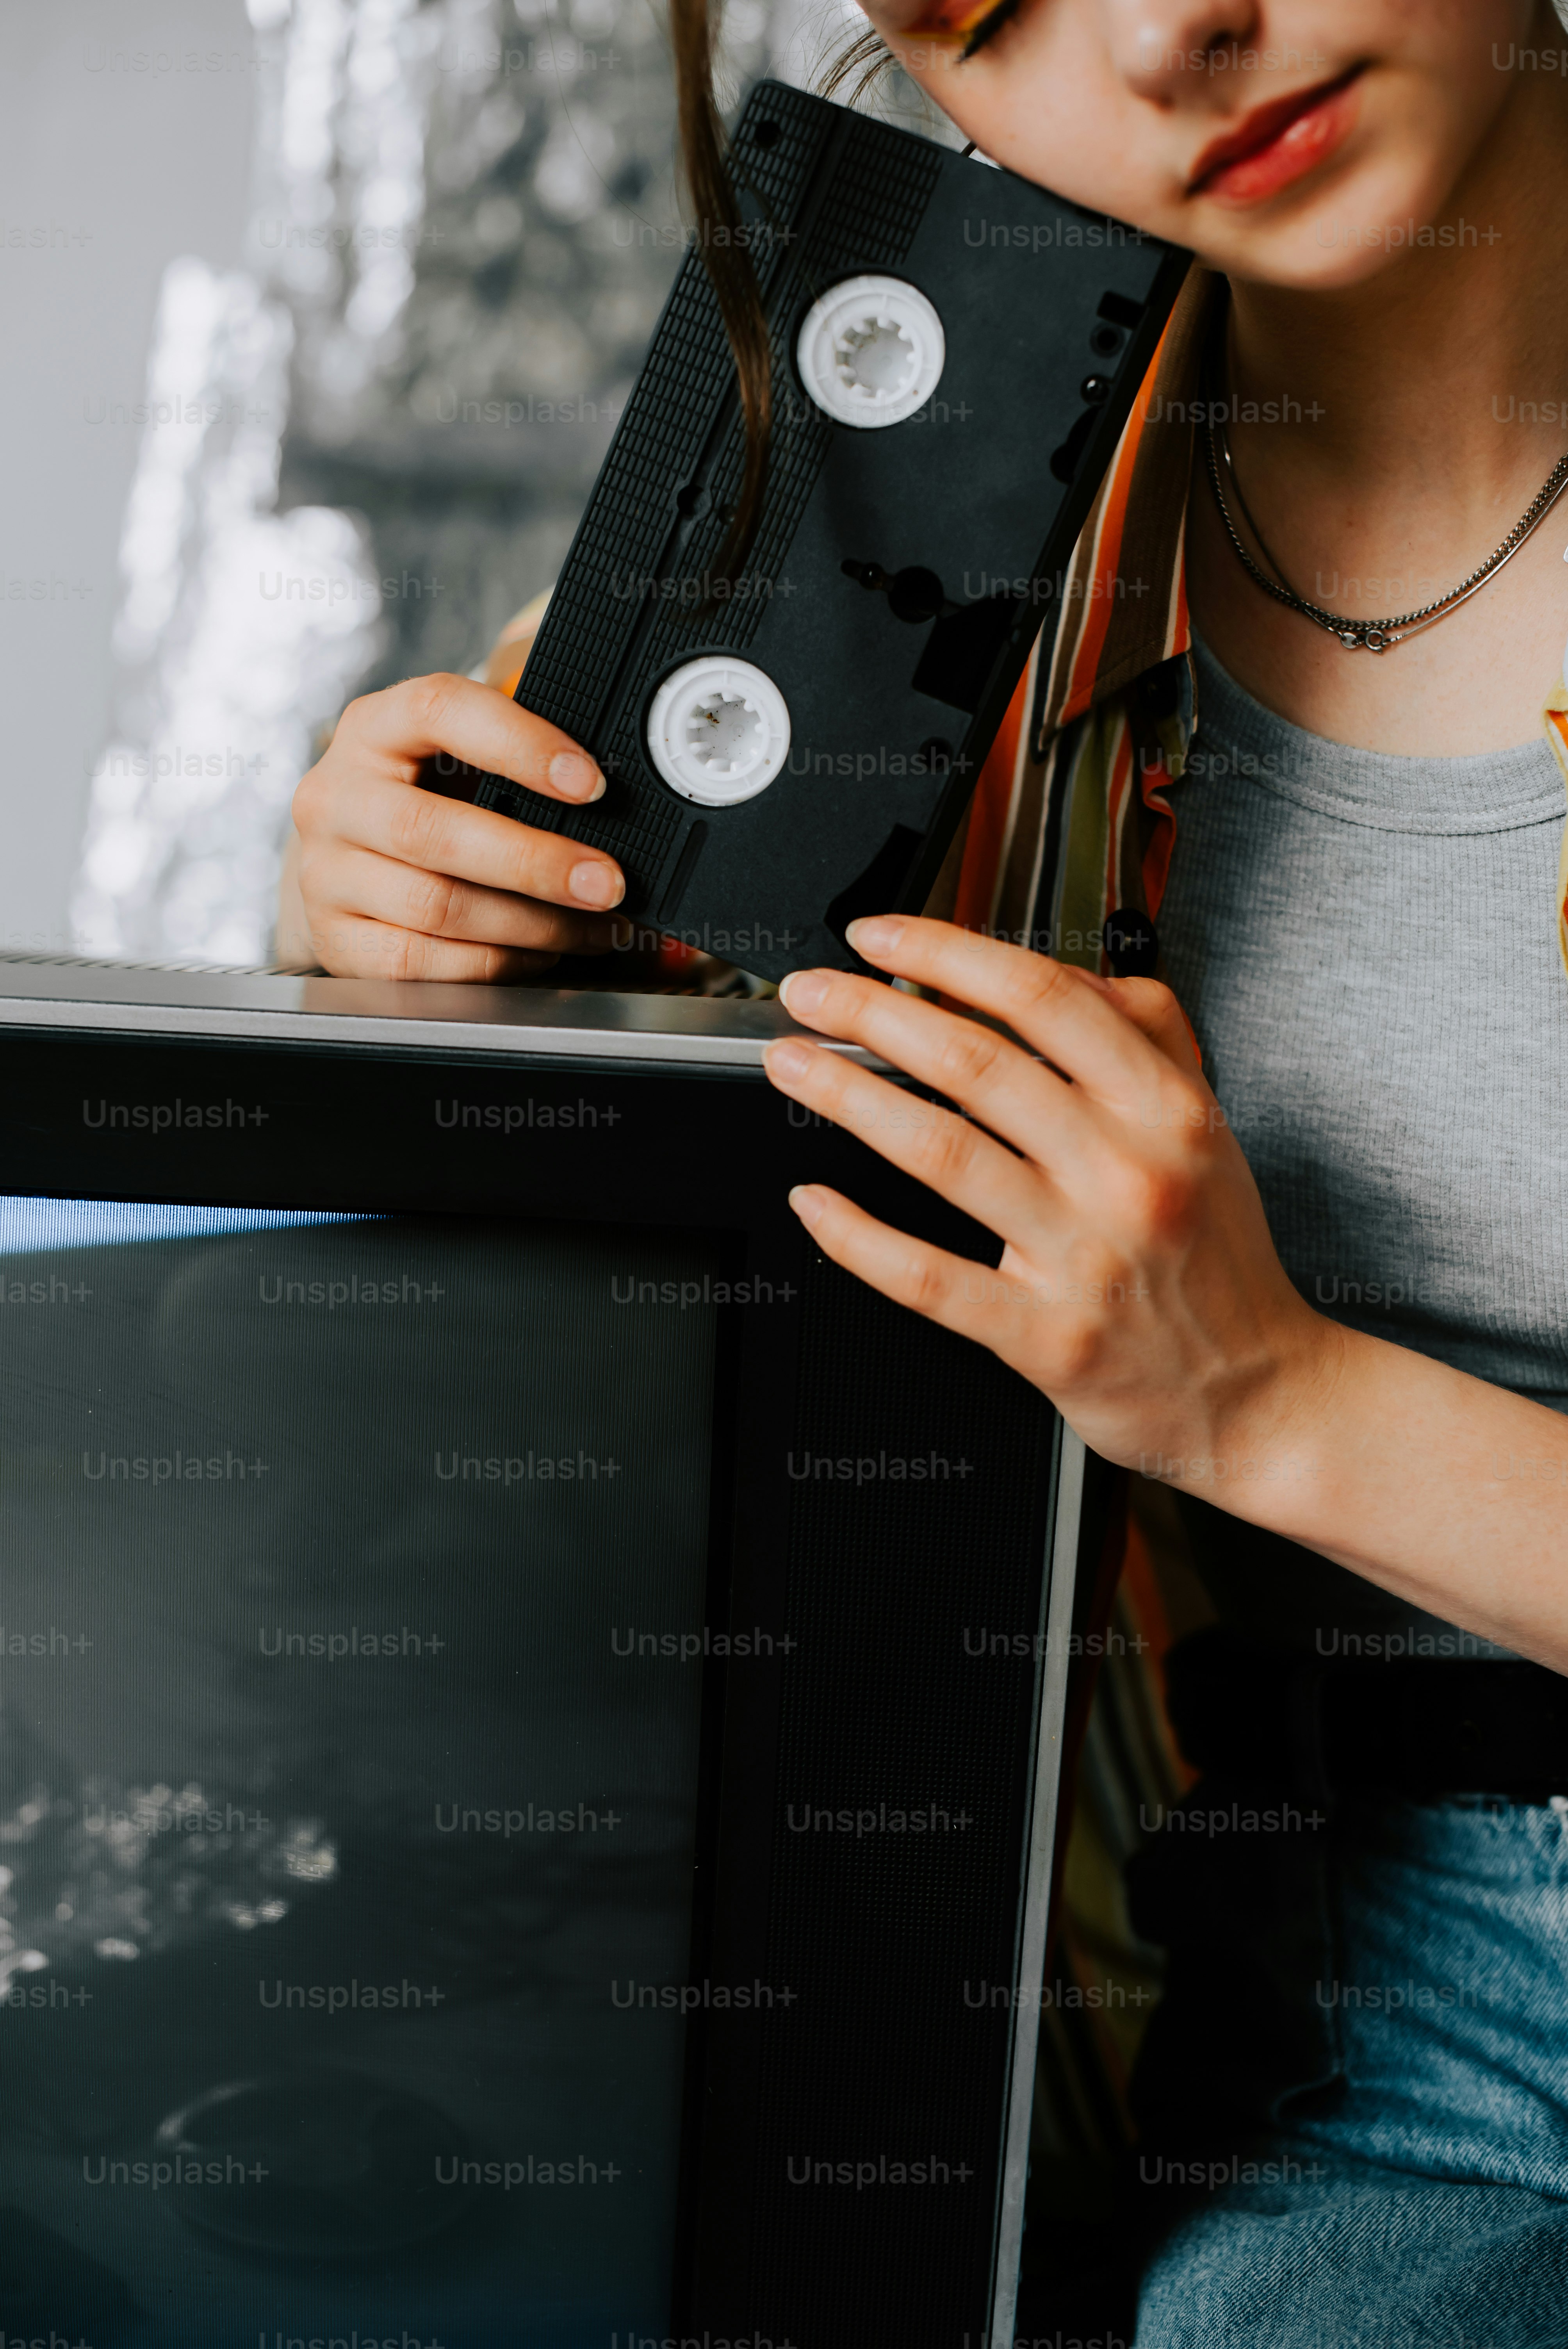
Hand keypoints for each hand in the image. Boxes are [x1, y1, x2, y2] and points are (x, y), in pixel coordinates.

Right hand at [281, 673, 624, 979]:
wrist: (343, 868)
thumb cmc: (419, 806)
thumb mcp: (451, 764)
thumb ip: (511, 767)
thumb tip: (609, 804)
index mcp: (371, 729)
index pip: (438, 710)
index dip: (519, 743)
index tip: (589, 784)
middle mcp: (335, 797)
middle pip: (434, 831)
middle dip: (536, 863)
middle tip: (605, 883)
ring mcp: (325, 874)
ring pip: (435, 906)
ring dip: (529, 925)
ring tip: (589, 927)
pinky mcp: (335, 941)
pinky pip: (421, 964)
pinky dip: (494, 965)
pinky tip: (537, 955)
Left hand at [761, 916, 1340, 1482]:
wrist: (1259, 1394)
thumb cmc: (1220, 1261)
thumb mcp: (1208, 1128)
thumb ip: (1148, 1036)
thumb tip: (1062, 975)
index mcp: (1166, 1110)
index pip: (1043, 996)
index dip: (946, 954)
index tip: (880, 938)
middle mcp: (1127, 1173)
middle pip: (975, 1061)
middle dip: (871, 1013)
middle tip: (809, 993)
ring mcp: (1084, 1257)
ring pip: (939, 1151)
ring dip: (846, 1097)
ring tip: (793, 1065)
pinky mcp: (1045, 1337)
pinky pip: (928, 1277)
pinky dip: (855, 1236)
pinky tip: (813, 1202)